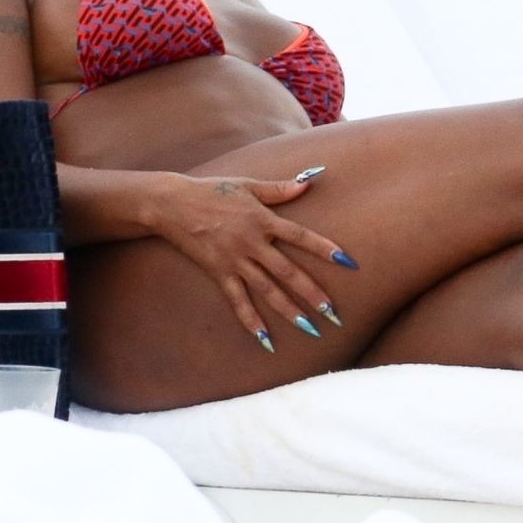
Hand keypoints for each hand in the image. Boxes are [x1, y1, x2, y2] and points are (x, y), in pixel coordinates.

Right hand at [148, 171, 352, 350]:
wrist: (173, 204)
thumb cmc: (213, 190)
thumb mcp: (247, 185)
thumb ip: (279, 189)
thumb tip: (309, 182)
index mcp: (263, 220)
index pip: (301, 237)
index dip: (325, 249)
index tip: (348, 262)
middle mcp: (252, 242)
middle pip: (288, 272)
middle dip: (312, 294)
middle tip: (334, 314)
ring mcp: (235, 259)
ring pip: (267, 290)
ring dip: (289, 311)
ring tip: (310, 329)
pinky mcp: (218, 272)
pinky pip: (237, 300)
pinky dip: (250, 320)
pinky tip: (265, 339)